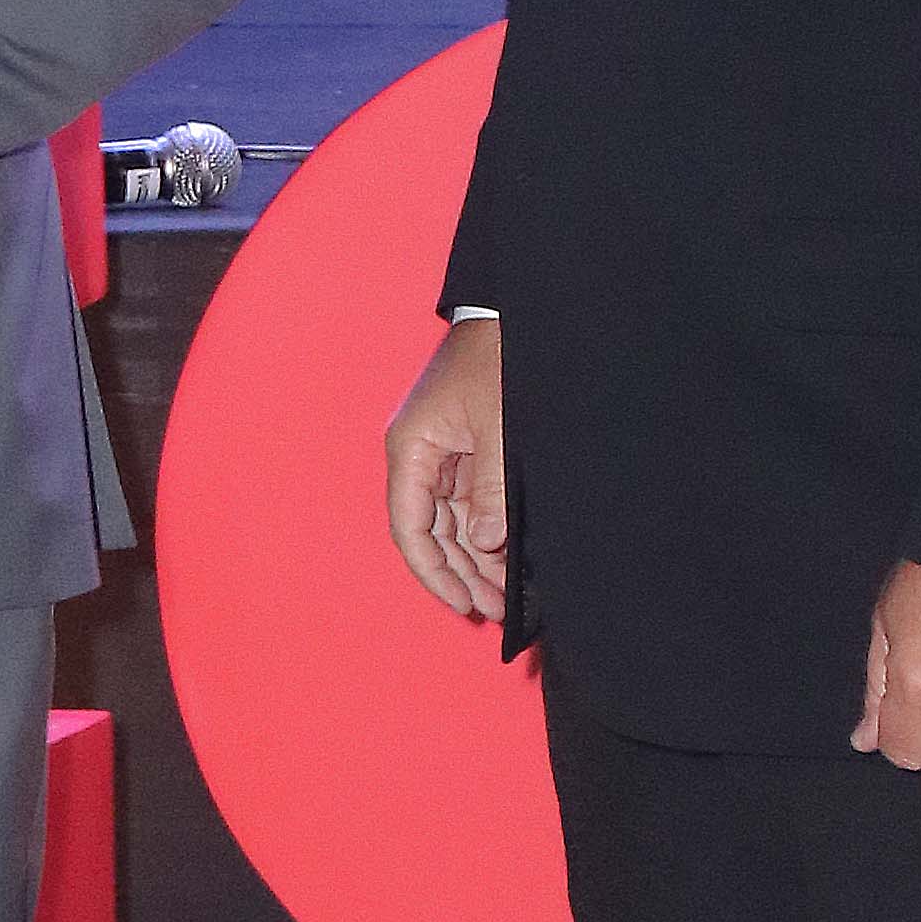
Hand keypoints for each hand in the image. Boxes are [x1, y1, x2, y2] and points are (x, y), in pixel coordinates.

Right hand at [382, 322, 508, 622]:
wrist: (509, 313)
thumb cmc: (497, 361)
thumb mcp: (499, 428)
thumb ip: (490, 490)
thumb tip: (484, 543)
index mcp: (412, 449)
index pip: (411, 527)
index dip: (434, 571)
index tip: (462, 602)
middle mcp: (419, 455)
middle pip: (431, 531)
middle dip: (461, 572)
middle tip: (494, 608)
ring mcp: (442, 452)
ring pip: (451, 521)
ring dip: (474, 558)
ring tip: (504, 593)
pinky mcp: (464, 448)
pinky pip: (468, 501)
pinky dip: (485, 530)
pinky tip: (505, 556)